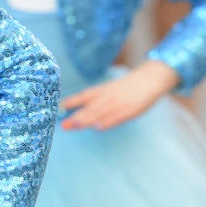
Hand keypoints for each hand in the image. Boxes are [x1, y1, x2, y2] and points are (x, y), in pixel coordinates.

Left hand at [61, 60, 179, 130]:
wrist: (149, 79)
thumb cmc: (126, 87)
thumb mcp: (108, 89)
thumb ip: (94, 100)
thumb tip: (77, 112)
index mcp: (101, 91)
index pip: (82, 97)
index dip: (70, 104)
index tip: (57, 110)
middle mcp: (107, 96)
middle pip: (89, 108)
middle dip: (76, 117)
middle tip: (63, 125)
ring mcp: (118, 103)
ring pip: (100, 113)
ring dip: (87, 120)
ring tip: (75, 126)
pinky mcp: (130, 110)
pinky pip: (117, 117)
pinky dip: (108, 122)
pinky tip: (98, 127)